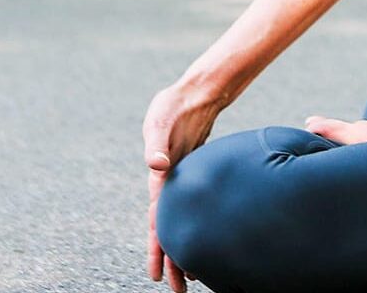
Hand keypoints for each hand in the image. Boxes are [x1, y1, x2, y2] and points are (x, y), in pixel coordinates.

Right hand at [143, 82, 221, 290]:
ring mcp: (185, 180)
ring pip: (185, 221)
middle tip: (180, 290)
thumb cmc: (173, 106)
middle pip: (171, 229)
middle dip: (173, 260)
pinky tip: (210, 238)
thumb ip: (155, 142)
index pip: (159, 222)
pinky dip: (199, 225)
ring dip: (187, 247)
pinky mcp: (199, 173)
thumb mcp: (159, 120)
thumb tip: (156, 164)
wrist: (193, 93)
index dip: (158, 250)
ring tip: (194, 276)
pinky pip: (196, 206)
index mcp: (161, 179)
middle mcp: (171, 184)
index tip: (158, 276)